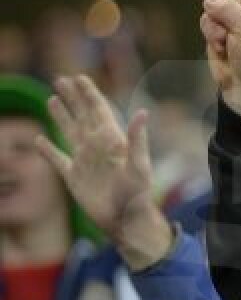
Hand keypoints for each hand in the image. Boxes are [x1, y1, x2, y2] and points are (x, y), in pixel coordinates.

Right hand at [37, 76, 172, 269]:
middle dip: (73, 98)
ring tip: (52, 99)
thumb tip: (143, 111)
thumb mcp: (140, 165)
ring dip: (61, 116)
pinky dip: (47, 150)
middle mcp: (97, 147)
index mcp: (112, 141)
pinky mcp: (74, 178)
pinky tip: (38, 140)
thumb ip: (138, 139)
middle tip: (61, 79)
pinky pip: (58, 160)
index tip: (80, 78)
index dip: (89, 94)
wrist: (126, 221)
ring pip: (69, 132)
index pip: (99, 111)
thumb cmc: (137, 195)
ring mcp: (85, 161)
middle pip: (82, 116)